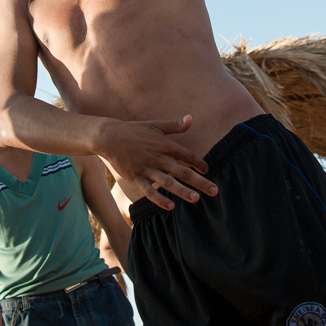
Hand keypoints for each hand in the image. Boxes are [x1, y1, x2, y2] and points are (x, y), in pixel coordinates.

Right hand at [99, 116, 217, 210]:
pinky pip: (149, 191)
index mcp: (166, 144)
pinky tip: (170, 207)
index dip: (199, 163)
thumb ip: (174, 125)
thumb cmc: (134, 130)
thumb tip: (191, 119)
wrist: (110, 137)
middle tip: (215, 191)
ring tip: (196, 199)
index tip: (207, 170)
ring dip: (182, 191)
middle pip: (183, 172)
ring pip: (168, 182)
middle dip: (200, 181)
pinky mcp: (136, 178)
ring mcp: (148, 169)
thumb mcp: (155, 124)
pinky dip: (159, 199)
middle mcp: (159, 158)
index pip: (187, 155)